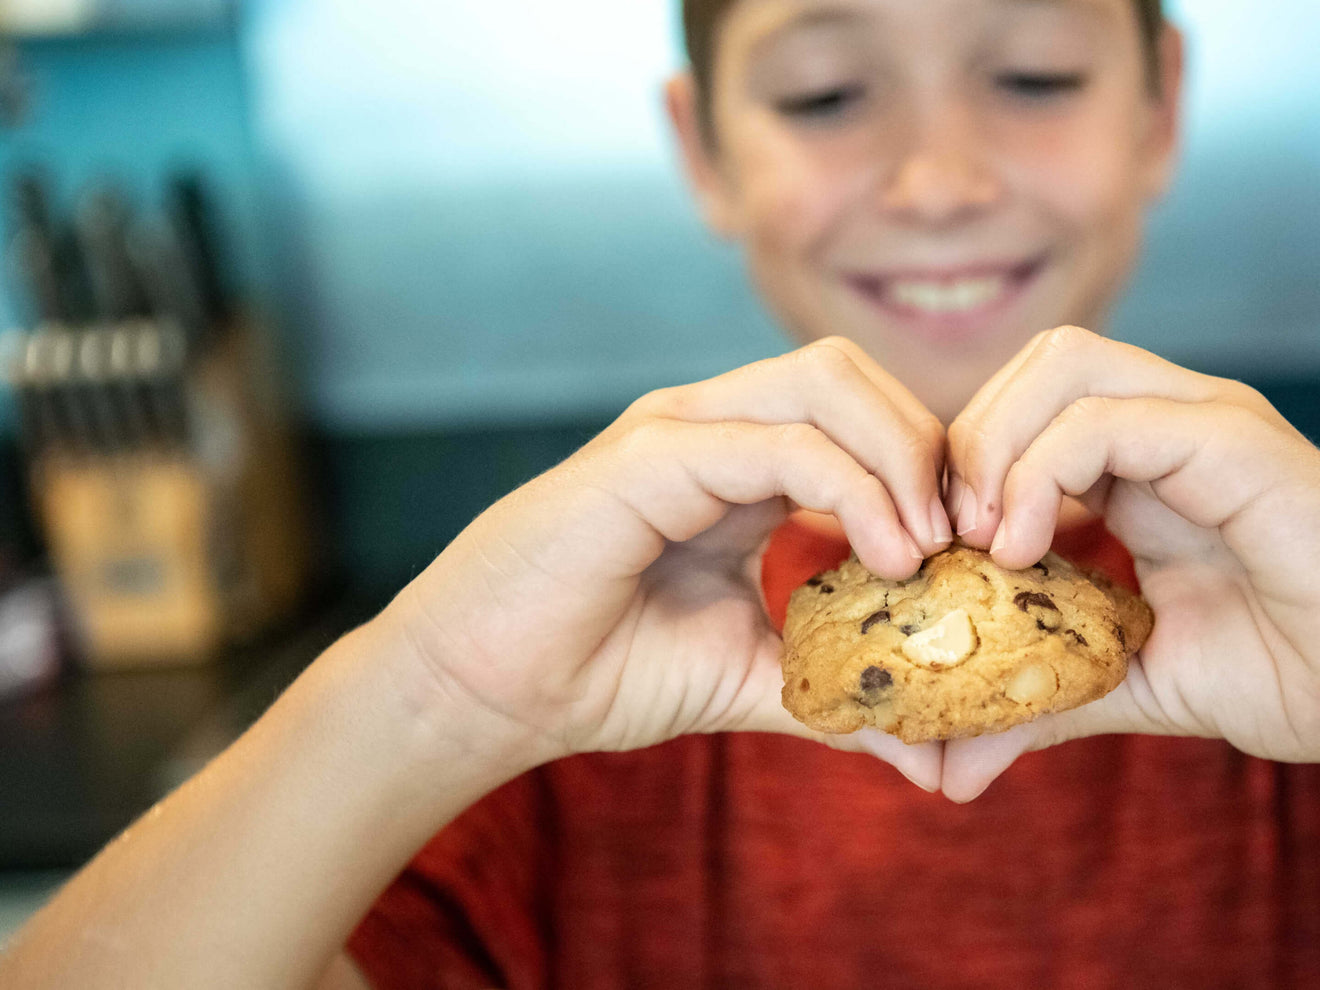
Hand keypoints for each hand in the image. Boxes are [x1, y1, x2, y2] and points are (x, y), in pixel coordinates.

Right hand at [382, 338, 951, 789]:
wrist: (486, 690)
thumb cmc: (603, 671)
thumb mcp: (752, 678)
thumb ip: (842, 696)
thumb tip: (938, 754)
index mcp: (738, 464)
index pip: (860, 416)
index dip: (932, 469)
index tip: (978, 552)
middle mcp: (712, 428)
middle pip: (853, 375)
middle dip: (930, 447)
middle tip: (967, 540)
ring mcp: (678, 431)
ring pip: (825, 382)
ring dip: (901, 456)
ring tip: (929, 548)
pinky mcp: (647, 455)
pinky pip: (776, 443)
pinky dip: (851, 489)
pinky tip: (887, 556)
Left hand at [941, 326, 1319, 799]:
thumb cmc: (1283, 674)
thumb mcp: (1122, 684)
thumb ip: (1033, 705)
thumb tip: (948, 769)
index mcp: (1141, 461)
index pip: (1025, 403)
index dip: (962, 458)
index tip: (927, 540)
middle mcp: (1170, 422)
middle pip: (1036, 363)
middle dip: (968, 439)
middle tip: (942, 533)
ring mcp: (1204, 422)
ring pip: (1063, 365)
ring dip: (994, 445)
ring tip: (980, 537)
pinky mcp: (1233, 442)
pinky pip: (1107, 420)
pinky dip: (1040, 473)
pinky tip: (1019, 547)